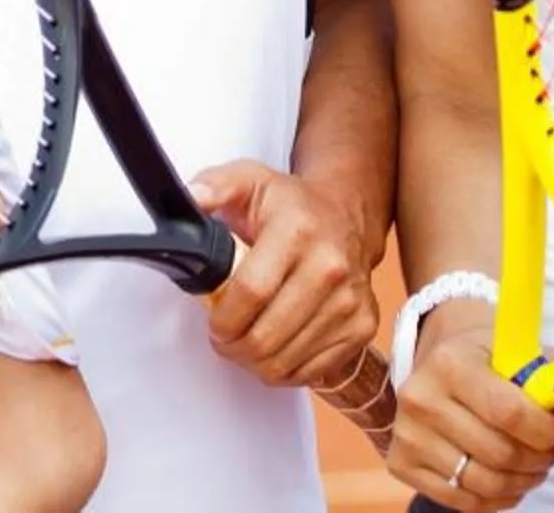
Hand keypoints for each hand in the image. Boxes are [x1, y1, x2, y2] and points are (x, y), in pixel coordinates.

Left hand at [188, 159, 380, 389]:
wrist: (348, 213)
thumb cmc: (294, 205)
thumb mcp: (249, 181)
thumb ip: (214, 187)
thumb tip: (191, 200)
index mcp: (298, 231)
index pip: (250, 293)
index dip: (222, 318)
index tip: (213, 321)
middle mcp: (330, 267)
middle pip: (265, 337)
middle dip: (232, 346)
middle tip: (224, 336)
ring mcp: (350, 301)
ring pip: (284, 363)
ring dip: (255, 361)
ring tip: (248, 338)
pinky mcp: (362, 326)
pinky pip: (309, 372)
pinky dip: (284, 368)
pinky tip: (277, 344)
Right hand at [383, 302, 553, 510]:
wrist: (450, 362)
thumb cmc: (501, 364)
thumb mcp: (541, 365)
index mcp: (452, 362)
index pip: (509, 413)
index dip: (545, 433)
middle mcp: (420, 397)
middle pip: (498, 454)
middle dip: (537, 460)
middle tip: (547, 450)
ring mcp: (407, 434)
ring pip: (482, 484)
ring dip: (521, 482)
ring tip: (530, 463)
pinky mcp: (401, 463)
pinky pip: (462, 502)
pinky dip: (496, 498)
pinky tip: (506, 477)